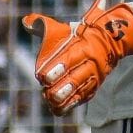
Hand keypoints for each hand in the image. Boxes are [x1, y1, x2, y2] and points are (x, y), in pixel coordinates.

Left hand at [24, 0, 132, 114]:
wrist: (108, 41)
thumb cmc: (76, 35)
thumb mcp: (61, 27)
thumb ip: (42, 24)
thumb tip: (25, 22)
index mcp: (82, 48)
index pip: (68, 60)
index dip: (55, 69)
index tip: (41, 76)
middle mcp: (90, 64)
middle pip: (75, 79)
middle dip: (61, 88)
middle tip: (46, 93)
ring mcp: (93, 77)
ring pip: (80, 91)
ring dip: (65, 98)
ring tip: (51, 102)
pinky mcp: (94, 87)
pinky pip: (83, 98)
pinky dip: (70, 105)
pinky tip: (58, 110)